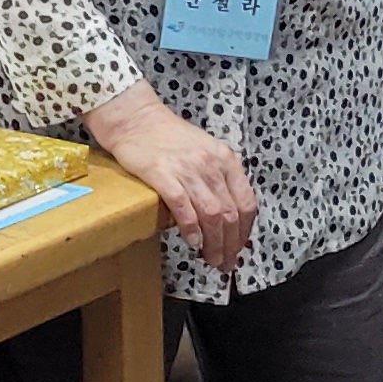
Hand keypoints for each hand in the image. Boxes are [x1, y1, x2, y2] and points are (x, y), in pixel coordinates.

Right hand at [83, 83, 255, 274]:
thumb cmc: (168, 136)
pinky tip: (192, 242)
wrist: (136, 119)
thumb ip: (218, 178)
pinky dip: (191, 229)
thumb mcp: (205, 151)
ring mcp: (188, 170)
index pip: (246, 203)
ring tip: (210, 259)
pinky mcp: (164, 175)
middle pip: (230, 214)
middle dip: (230, 245)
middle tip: (224, 262)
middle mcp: (211, 165)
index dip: (244, 232)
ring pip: (212, 215)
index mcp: (225, 159)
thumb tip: (226, 215)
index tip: (238, 248)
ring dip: (213, 243)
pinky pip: (184, 208)